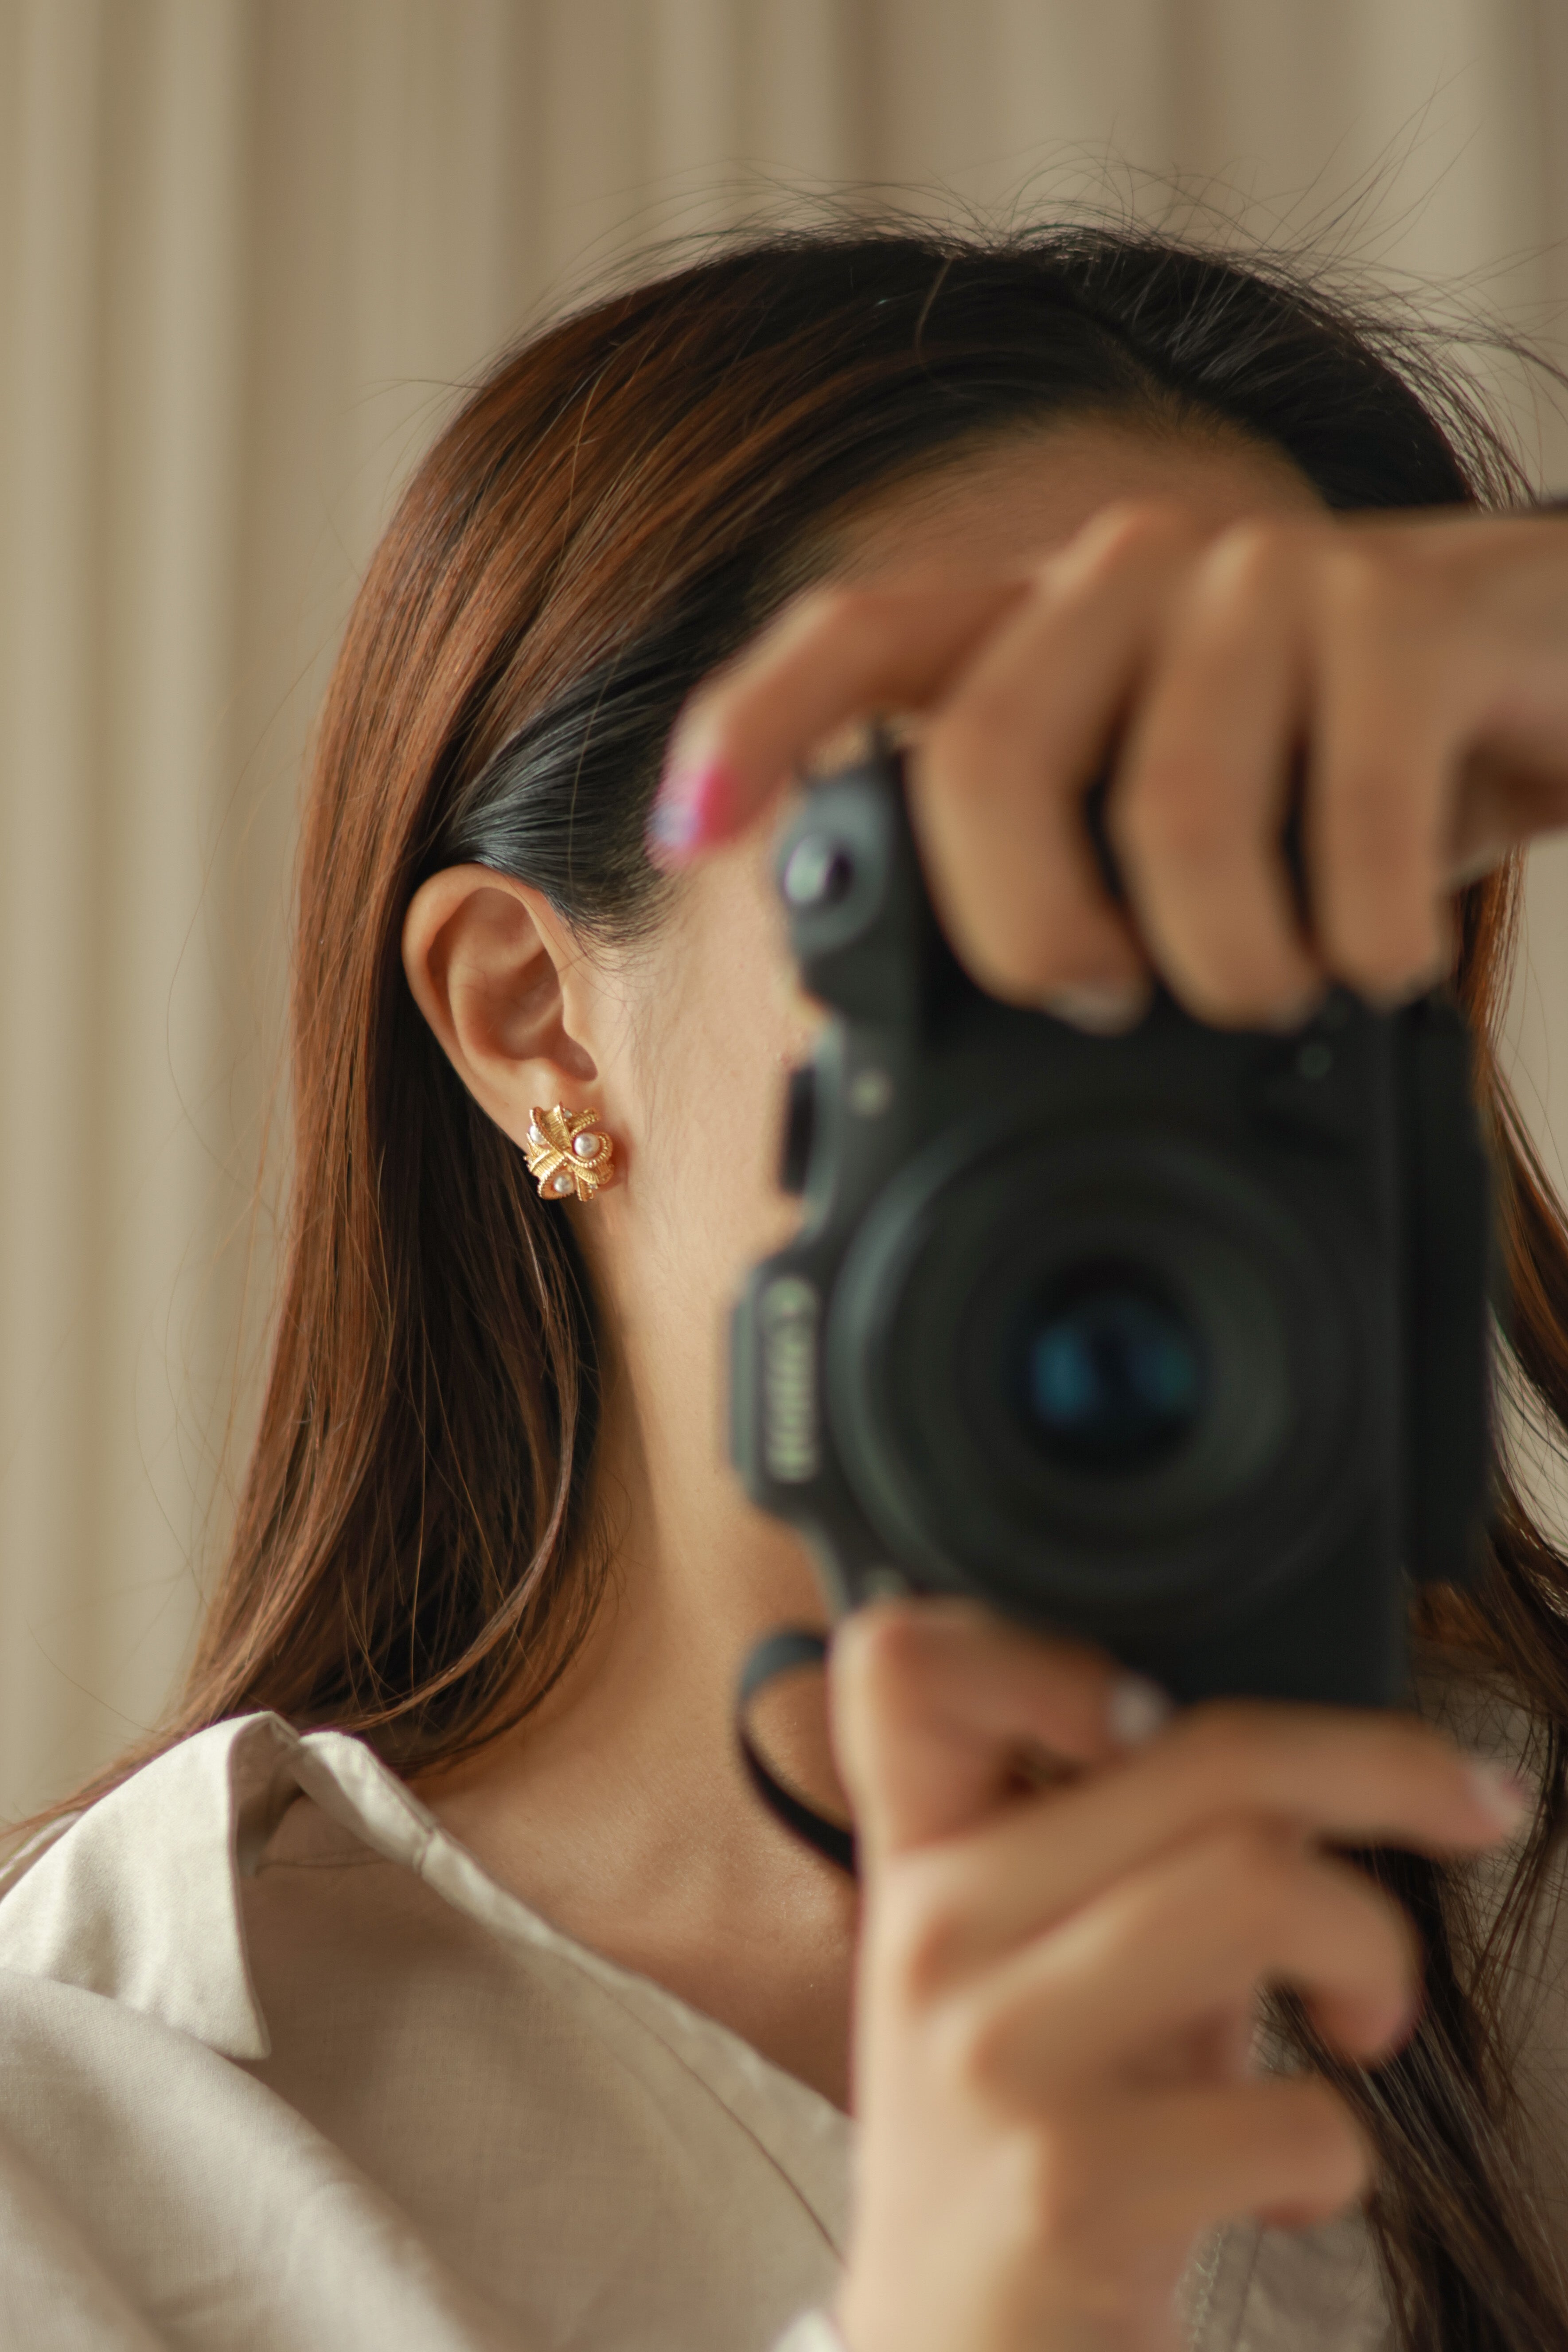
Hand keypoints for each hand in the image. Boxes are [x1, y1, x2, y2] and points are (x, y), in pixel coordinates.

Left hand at [654, 504, 1567, 1027]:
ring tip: (1276, 990)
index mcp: (1050, 625)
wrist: (1564, 668)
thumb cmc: (1344, 771)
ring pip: (1175, 814)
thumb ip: (1073, 880)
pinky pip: (1355, 819)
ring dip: (1224, 966)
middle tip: (1096, 1001)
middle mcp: (1132, 576)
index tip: (688, 834)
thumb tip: (997, 1023)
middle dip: (1024, 930)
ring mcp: (1270, 581)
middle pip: (989, 758)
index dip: (756, 726)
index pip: (861, 639)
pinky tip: (1381, 959)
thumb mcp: (1186, 828)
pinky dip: (1362, 940)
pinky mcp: (1411, 611)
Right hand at [826, 1602, 1528, 2351]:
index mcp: (922, 1865)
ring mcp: (995, 2056)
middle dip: (1385, 1767)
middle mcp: (937, 1934)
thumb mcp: (1054, 1978)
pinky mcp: (1069, 2184)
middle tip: (1477, 1802)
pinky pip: (1292, 2115)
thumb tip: (1316, 1782)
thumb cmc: (1031, 2149)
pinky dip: (1339, 2153)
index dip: (1042, 1650)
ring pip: (1253, 1887)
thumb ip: (1134, 1866)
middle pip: (1199, 1760)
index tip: (1159, 1710)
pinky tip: (1293, 2182)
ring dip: (1375, 1953)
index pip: (908, 1665)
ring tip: (1369, 2020)